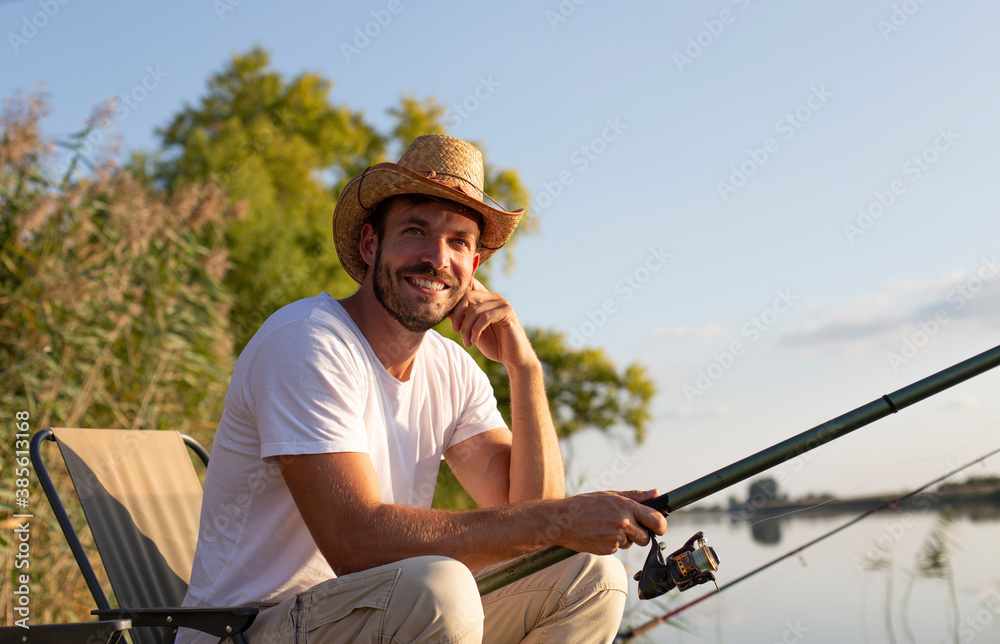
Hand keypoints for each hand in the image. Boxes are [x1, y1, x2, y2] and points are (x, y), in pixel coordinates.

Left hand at [449, 278, 535, 367]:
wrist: (514, 358)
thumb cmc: (494, 344)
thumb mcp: (472, 330)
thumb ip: (462, 318)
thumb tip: (445, 310)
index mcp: (486, 299)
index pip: (468, 285)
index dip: (456, 298)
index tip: (451, 318)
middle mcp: (494, 297)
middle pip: (468, 295)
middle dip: (457, 314)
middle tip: (456, 330)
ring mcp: (502, 304)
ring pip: (475, 309)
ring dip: (466, 328)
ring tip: (467, 341)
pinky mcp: (508, 312)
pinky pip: (485, 317)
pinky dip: (476, 330)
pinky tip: (474, 340)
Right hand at [542, 489, 666, 554]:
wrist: (562, 521)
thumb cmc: (585, 504)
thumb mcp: (611, 495)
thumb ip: (636, 496)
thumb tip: (656, 493)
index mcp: (626, 507)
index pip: (656, 519)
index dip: (661, 525)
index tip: (659, 527)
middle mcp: (623, 523)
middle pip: (646, 536)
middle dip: (641, 534)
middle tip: (629, 527)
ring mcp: (616, 538)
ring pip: (632, 543)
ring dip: (625, 538)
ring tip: (607, 527)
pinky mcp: (608, 550)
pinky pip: (618, 548)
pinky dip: (612, 543)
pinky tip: (600, 534)